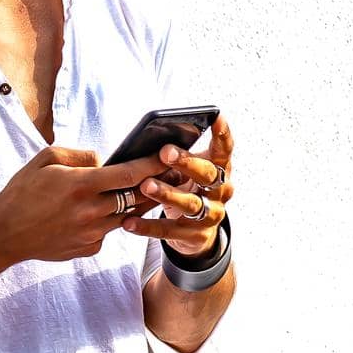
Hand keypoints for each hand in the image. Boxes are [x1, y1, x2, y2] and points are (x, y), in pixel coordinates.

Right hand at [0, 144, 175, 264]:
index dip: (152, 164)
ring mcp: (92, 233)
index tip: (166, 156)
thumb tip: (104, 159)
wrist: (4, 233)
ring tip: (147, 190)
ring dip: (138, 202)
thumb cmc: (22, 192)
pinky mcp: (89, 248)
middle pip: (137, 196)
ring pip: (128, 215)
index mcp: (81, 185)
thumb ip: (79, 155)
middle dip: (156, 183)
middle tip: (169, 173)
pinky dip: (111, 220)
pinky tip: (102, 213)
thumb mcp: (44, 160)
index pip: (129, 174)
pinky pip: (109, 231)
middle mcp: (91, 211)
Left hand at [120, 112, 235, 256]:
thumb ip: (175, 159)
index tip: (215, 116)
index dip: (222, 133)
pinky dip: (147, 226)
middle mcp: (220, 192)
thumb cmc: (186, 189)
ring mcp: (210, 215)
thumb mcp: (186, 173)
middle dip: (187, 162)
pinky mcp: (194, 236)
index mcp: (219, 171)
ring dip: (167, 194)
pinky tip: (128, 222)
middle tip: (164, 152)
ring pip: (190, 204)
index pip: (224, 150)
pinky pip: (169, 230)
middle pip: (207, 175)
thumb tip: (148, 140)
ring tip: (146, 185)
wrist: (196, 234)